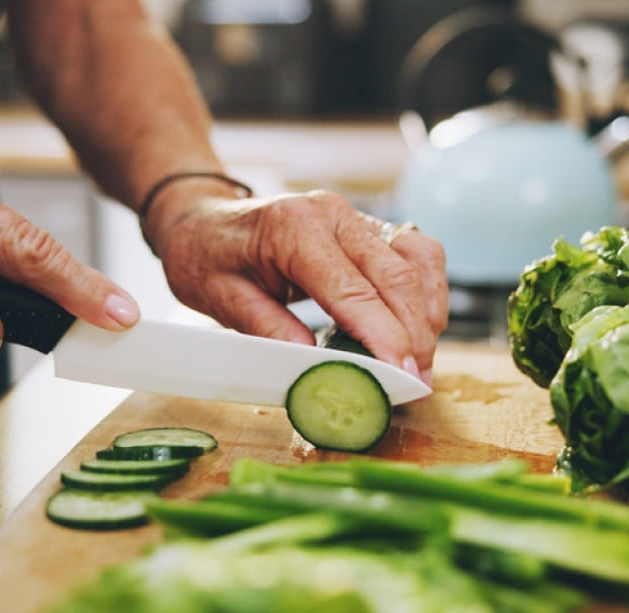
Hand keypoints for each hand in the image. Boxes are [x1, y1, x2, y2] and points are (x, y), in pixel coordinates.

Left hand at [144, 187, 446, 383]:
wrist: (201, 219)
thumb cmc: (204, 256)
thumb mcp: (220, 298)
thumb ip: (267, 328)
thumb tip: (314, 365)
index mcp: (292, 227)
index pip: (353, 288)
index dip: (384, 335)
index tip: (402, 375)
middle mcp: (331, 213)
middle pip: (396, 274)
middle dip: (415, 334)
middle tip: (417, 384)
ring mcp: (352, 215)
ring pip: (417, 258)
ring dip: (428, 312)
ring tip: (421, 363)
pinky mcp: (365, 225)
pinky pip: (414, 252)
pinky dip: (426, 290)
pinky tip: (419, 327)